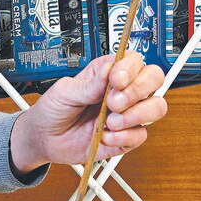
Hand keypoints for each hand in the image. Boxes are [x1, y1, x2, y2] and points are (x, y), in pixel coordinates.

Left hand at [9, 52, 166, 173]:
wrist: (44, 139)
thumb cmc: (53, 109)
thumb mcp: (64, 91)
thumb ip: (89, 84)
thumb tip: (109, 71)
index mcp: (107, 73)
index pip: (135, 61)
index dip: (130, 69)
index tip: (115, 80)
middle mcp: (122, 91)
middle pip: (154, 80)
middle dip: (137, 91)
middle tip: (113, 102)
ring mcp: (126, 115)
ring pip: (156, 108)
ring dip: (134, 115)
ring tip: (109, 121)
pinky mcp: (125, 137)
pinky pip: (140, 135)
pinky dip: (123, 137)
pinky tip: (105, 135)